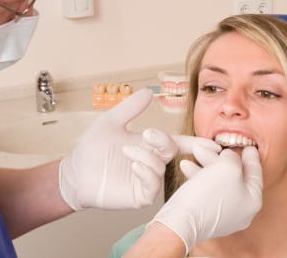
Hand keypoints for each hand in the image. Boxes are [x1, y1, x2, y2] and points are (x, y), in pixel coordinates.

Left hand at [58, 88, 219, 210]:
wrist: (75, 172)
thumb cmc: (92, 148)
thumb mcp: (111, 122)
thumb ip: (130, 108)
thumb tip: (148, 92)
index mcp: (149, 146)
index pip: (177, 143)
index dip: (194, 143)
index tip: (211, 143)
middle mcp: (151, 162)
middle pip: (171, 151)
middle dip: (164, 142)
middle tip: (148, 135)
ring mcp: (146, 180)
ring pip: (161, 168)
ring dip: (148, 157)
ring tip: (128, 152)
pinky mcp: (139, 195)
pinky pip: (153, 186)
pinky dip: (148, 173)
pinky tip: (135, 165)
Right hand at [150, 146, 262, 253]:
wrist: (182, 221)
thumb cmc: (208, 195)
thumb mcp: (227, 167)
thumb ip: (233, 158)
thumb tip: (230, 156)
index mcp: (253, 201)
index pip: (255, 174)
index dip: (251, 157)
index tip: (249, 146)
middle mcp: (241, 211)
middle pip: (235, 177)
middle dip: (222, 158)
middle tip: (215, 146)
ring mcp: (223, 216)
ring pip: (218, 182)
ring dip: (207, 165)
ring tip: (195, 152)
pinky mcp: (206, 217)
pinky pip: (206, 191)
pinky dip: (199, 177)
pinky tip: (186, 166)